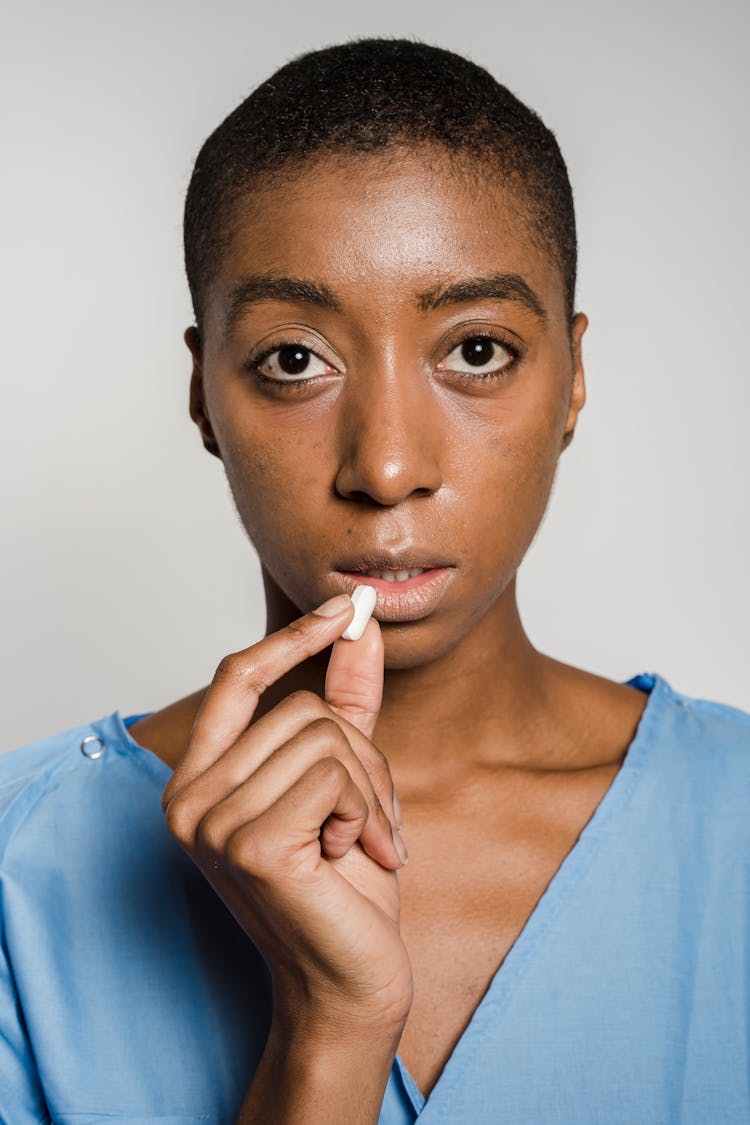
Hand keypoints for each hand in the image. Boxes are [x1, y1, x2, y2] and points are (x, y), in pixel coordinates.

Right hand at [162, 595, 412, 1044]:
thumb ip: (347, 702)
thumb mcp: (346, 780)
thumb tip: (360, 623)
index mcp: (200, 779)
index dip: (294, 636)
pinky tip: (348, 858)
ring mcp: (212, 822)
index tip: (349, 606)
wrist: (351, 981)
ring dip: (369, 791)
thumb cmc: (344, 886)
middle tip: (372, 819)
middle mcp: (189, 798)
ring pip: (324, 738)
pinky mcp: (251, 845)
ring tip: (361, 843)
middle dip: (362, 757)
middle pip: (301, 708)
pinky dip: (364, 812)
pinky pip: (335, 777)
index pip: (237, 675)